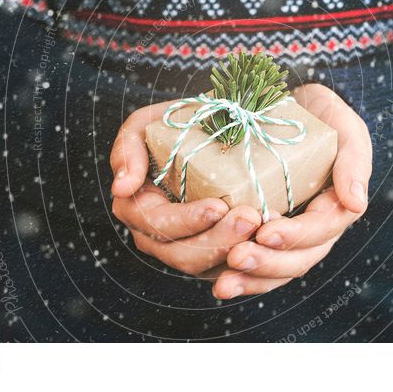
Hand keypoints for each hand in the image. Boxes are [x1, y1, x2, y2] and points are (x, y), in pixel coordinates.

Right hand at [110, 102, 260, 275]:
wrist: (216, 128)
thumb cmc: (176, 125)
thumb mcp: (144, 125)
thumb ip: (127, 150)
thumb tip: (121, 187)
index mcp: (138, 210)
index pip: (158, 225)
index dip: (187, 221)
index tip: (217, 206)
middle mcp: (157, 238)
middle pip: (184, 254)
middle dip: (218, 240)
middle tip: (251, 217)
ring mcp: (186, 249)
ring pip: (208, 267)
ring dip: (237, 250)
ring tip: (262, 226)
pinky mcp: (214, 255)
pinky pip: (229, 268)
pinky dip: (250, 257)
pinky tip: (270, 238)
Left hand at [212, 83, 372, 298]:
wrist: (287, 108)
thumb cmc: (320, 117)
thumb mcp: (344, 127)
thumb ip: (354, 160)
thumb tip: (356, 202)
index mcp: (335, 208)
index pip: (320, 230)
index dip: (295, 235)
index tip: (266, 230)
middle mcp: (312, 231)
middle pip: (297, 260)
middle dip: (268, 263)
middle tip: (237, 257)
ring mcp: (286, 238)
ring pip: (275, 272)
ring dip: (250, 280)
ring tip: (223, 283)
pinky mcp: (260, 237)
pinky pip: (254, 267)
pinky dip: (239, 278)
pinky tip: (217, 283)